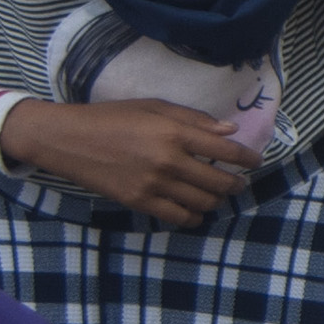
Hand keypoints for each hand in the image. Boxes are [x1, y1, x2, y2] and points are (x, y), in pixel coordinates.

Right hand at [0, 98, 261, 224]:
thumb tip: (229, 130)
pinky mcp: (140, 202)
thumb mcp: (154, 106)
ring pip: (203, 202)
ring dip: (217, 200)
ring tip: (216, 193)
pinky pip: (179, 217)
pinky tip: (195, 208)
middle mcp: (168, 160)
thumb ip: (193, 119)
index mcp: (174, 132)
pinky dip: (194, 215)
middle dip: (236, 183)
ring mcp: (154, 185)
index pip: (226, 150)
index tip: (255, 160)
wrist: (69, 140)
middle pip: (219, 182)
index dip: (247, 158)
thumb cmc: (112, 117)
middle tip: (239, 182)